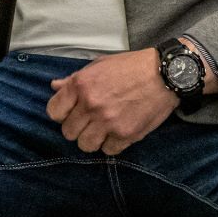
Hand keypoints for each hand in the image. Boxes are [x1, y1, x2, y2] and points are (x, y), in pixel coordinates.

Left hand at [46, 48, 176, 155]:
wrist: (164, 74)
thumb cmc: (130, 67)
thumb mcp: (98, 65)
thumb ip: (74, 79)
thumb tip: (54, 86)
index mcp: (80, 85)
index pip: (54, 112)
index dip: (61, 114)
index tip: (70, 113)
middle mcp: (91, 105)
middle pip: (68, 132)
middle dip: (77, 128)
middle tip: (88, 122)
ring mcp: (108, 122)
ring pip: (85, 145)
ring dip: (92, 139)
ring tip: (101, 130)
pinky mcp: (126, 134)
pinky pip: (108, 151)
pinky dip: (111, 144)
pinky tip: (117, 133)